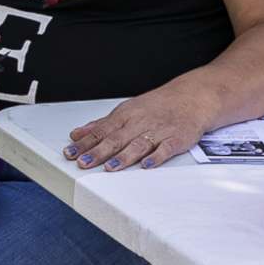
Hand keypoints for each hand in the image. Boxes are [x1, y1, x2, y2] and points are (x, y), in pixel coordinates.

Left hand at [65, 87, 205, 171]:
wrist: (193, 97)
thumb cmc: (158, 106)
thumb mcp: (127, 110)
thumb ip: (102, 125)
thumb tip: (78, 134)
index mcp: (126, 115)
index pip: (101, 131)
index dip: (85, 143)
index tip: (70, 152)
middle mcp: (140, 122)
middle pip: (116, 139)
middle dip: (98, 151)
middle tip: (83, 162)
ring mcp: (158, 131)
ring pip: (138, 144)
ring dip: (124, 156)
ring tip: (110, 167)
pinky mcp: (177, 139)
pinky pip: (166, 149)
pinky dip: (157, 157)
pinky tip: (147, 165)